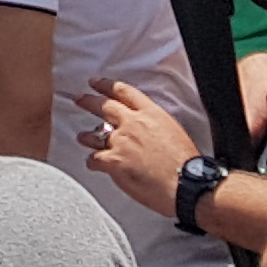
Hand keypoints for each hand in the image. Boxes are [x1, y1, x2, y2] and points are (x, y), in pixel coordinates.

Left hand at [77, 77, 198, 216]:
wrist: (187, 184)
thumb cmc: (187, 164)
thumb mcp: (174, 132)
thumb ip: (154, 126)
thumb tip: (144, 130)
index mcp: (151, 114)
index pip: (124, 92)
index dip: (107, 85)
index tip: (96, 83)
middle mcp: (133, 123)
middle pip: (104, 106)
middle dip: (89, 101)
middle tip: (79, 99)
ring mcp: (121, 141)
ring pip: (94, 134)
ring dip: (87, 136)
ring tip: (82, 137)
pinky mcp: (114, 160)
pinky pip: (94, 159)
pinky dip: (92, 162)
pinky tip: (93, 164)